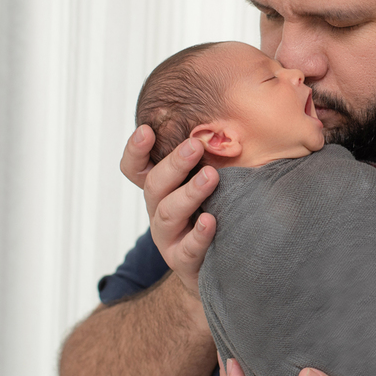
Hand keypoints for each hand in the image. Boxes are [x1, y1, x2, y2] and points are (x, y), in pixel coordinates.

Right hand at [120, 124, 219, 297]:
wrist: (222, 265)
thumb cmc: (218, 211)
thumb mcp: (211, 181)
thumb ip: (216, 153)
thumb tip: (240, 110)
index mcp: (162, 189)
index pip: (135, 168)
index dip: (135, 150)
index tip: (147, 130)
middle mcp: (159, 211)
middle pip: (154, 185)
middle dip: (174, 163)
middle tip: (195, 145)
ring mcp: (169, 238)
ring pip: (169, 214)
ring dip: (189, 193)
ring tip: (211, 177)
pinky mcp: (184, 262)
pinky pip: (188, 249)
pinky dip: (198, 234)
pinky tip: (211, 221)